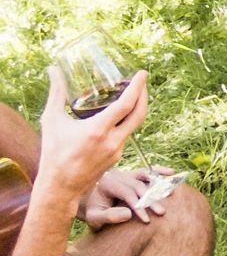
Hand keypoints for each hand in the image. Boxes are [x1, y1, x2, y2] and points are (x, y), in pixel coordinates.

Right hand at [36, 67, 148, 209]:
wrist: (60, 186)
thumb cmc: (52, 152)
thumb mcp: (52, 120)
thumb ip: (56, 93)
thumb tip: (53, 69)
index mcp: (98, 130)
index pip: (127, 104)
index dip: (138, 87)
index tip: (142, 73)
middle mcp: (113, 140)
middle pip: (140, 114)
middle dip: (144, 95)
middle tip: (142, 82)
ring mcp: (118, 150)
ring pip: (134, 125)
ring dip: (136, 109)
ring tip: (131, 95)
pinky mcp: (117, 157)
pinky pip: (126, 135)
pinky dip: (126, 122)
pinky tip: (119, 115)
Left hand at [80, 167, 174, 228]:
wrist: (92, 204)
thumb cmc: (94, 213)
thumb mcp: (95, 218)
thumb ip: (109, 216)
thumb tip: (129, 214)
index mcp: (107, 183)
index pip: (127, 193)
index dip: (138, 206)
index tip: (147, 220)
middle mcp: (117, 175)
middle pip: (138, 186)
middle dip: (151, 200)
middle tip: (161, 212)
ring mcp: (126, 174)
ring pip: (145, 177)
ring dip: (159, 186)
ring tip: (170, 195)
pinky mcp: (134, 175)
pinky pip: (148, 172)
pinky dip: (159, 172)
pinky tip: (171, 173)